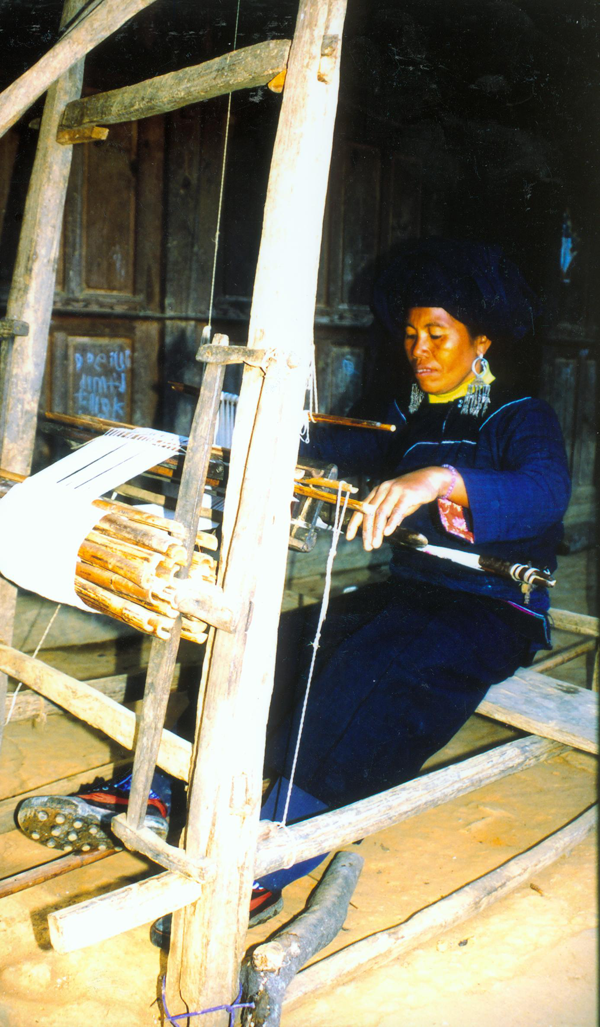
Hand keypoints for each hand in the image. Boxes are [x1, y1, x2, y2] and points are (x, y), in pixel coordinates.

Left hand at [346, 466, 460, 550]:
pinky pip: (397, 510)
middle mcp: (383, 490)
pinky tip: (388, 532)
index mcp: (377, 492)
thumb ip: (388, 514)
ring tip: (375, 544)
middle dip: (366, 531)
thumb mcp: (396, 503)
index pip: (361, 508)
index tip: (348, 537)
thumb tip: (381, 531)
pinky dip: (391, 522)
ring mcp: (394, 491)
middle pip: (370, 512)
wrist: (430, 479)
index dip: (354, 523)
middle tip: (367, 546)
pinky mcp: (407, 494)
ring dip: (377, 530)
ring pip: (381, 513)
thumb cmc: (412, 493)